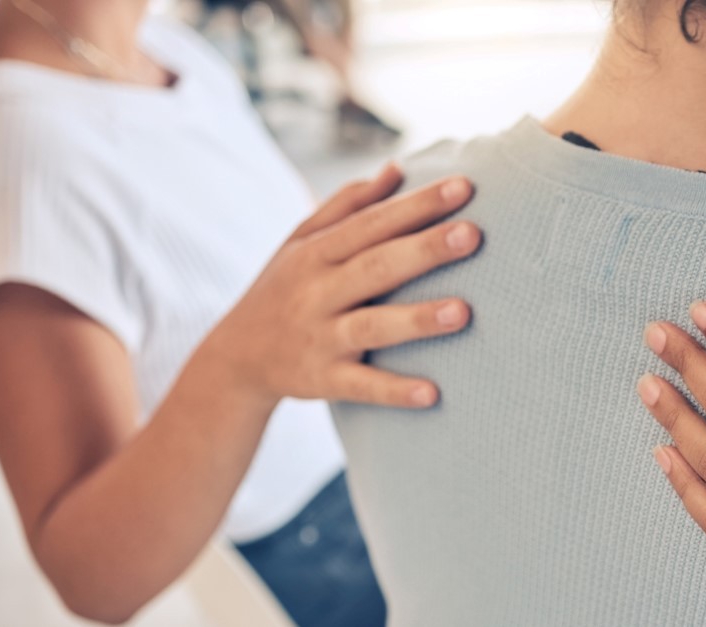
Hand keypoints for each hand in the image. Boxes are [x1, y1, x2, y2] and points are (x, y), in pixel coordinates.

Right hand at [199, 164, 481, 408]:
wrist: (234, 359)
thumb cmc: (284, 288)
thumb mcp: (301, 241)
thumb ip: (349, 205)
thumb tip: (396, 169)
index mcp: (318, 251)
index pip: (373, 222)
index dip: (417, 204)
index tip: (465, 185)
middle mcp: (317, 291)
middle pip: (376, 266)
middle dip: (424, 250)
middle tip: (472, 234)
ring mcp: (320, 338)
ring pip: (372, 327)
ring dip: (417, 320)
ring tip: (464, 312)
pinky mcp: (322, 380)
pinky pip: (361, 387)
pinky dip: (394, 391)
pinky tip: (432, 394)